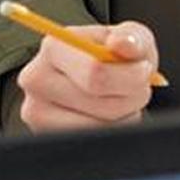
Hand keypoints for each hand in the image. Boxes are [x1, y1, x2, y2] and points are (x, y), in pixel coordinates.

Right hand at [18, 19, 158, 130]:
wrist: (94, 78)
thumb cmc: (112, 56)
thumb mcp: (127, 38)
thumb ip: (130, 37)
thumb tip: (122, 43)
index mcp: (53, 47)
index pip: (94, 72)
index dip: (130, 76)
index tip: (143, 70)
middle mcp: (36, 79)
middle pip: (100, 103)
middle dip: (133, 97)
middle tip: (140, 88)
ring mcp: (36, 112)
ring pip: (100, 127)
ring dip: (127, 116)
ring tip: (124, 100)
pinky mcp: (46, 136)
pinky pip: (95, 142)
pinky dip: (115, 130)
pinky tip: (111, 115)